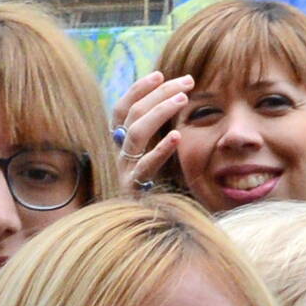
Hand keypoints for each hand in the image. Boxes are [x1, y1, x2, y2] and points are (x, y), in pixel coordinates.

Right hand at [112, 70, 191, 193]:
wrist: (142, 231)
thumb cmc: (153, 192)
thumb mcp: (152, 160)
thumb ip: (157, 137)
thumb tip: (175, 103)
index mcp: (120, 144)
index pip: (122, 108)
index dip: (138, 89)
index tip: (160, 74)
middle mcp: (119, 154)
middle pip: (132, 114)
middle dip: (159, 94)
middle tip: (187, 81)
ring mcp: (124, 171)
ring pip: (136, 134)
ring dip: (159, 112)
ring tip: (182, 99)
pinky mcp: (134, 190)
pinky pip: (144, 167)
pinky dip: (160, 150)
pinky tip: (177, 137)